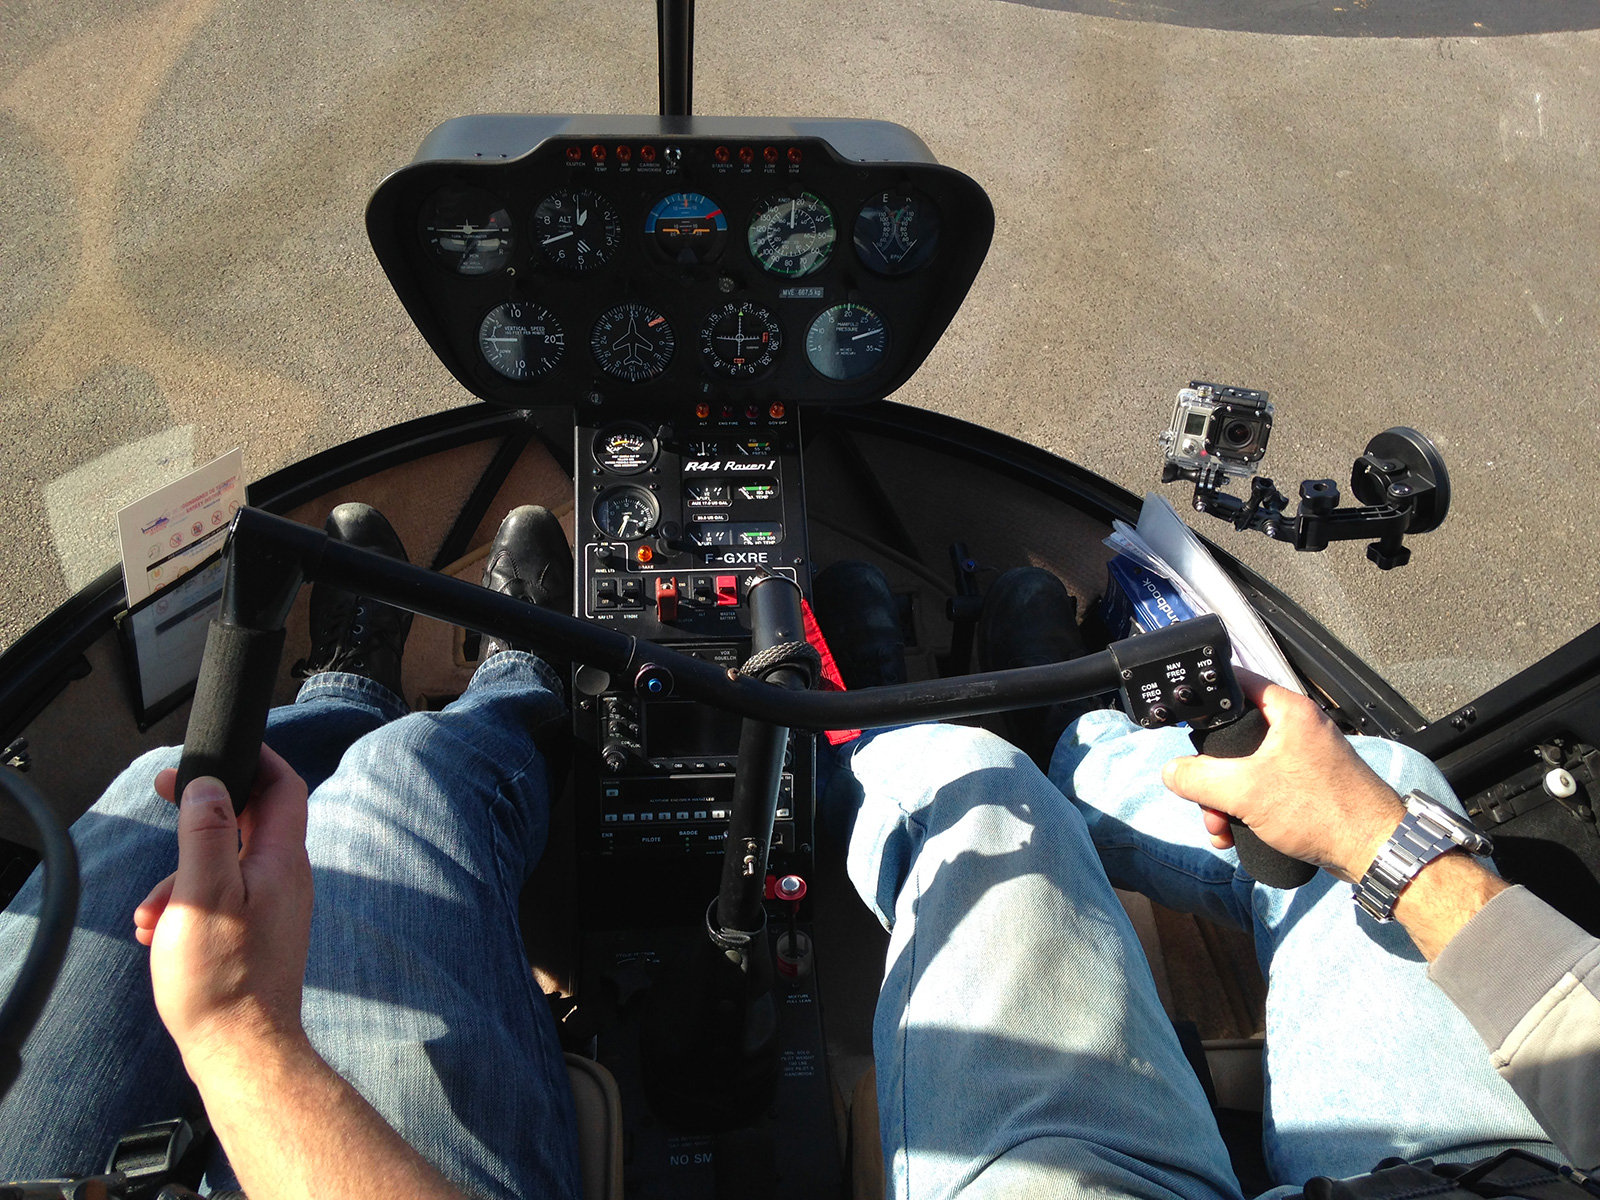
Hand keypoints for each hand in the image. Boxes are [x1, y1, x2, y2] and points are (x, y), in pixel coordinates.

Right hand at [135, 745, 312, 1070]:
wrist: (242, 1050)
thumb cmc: (223, 977)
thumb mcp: (203, 894)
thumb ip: (206, 834)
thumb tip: (210, 784)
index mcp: (281, 859)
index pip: (283, 787)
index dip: (255, 760)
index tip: (220, 749)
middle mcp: (285, 878)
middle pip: (249, 821)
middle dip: (202, 813)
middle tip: (165, 799)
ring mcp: (274, 908)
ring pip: (225, 865)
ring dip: (182, 875)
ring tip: (150, 912)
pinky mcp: (258, 935)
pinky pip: (222, 899)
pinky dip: (189, 904)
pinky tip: (160, 933)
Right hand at [1161, 672, 1405, 881]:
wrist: (1373, 850)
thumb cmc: (1320, 809)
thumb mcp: (1244, 791)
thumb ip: (1198, 778)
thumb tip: (1171, 772)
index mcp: (1287, 711)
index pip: (1236, 683)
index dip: (1206, 697)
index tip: (1182, 717)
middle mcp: (1296, 729)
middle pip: (1233, 737)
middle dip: (1210, 774)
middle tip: (1203, 797)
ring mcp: (1302, 760)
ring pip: (1244, 770)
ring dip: (1223, 799)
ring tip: (1220, 827)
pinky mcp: (1306, 788)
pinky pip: (1262, 791)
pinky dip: (1243, 810)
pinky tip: (1233, 834)